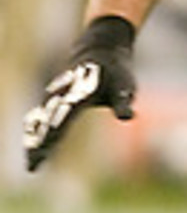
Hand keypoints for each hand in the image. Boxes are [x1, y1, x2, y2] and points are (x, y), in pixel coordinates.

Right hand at [23, 15, 136, 171]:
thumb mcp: (124, 86)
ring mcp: (58, 94)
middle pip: (47, 122)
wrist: (103, 47)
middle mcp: (64, 94)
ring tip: (32, 159)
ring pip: (41, 118)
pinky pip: (43, 114)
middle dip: (40, 143)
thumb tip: (128, 116)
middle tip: (33, 165)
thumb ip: (122, 103)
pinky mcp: (56, 96)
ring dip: (36, 138)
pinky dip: (38, 129)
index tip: (43, 155)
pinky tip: (34, 143)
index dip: (51, 139)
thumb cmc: (116, 72)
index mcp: (79, 94)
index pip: (62, 121)